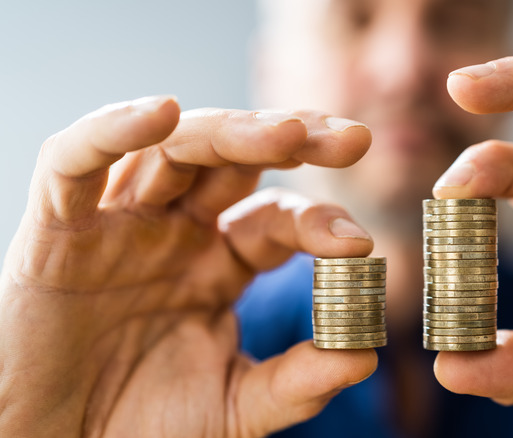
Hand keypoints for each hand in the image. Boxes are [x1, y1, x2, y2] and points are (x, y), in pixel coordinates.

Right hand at [0, 97, 377, 436]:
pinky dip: (112, 130)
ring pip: (172, 148)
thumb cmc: (141, 425)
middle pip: (237, 160)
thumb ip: (296, 383)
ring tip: (285, 133)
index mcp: (220, 262)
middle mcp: (176, 231)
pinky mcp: (57, 228)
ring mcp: (121, 223)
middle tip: (354, 139)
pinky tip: (161, 113)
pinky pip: (75, 162)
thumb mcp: (234, 406)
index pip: (277, 218)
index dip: (319, 221)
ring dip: (229, 130)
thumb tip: (364, 356)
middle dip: (294, 140)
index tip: (360, 245)